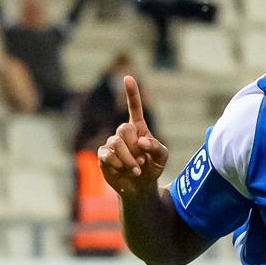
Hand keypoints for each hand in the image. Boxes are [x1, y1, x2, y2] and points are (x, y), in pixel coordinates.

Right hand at [96, 75, 168, 199]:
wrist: (140, 187)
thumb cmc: (153, 167)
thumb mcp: (162, 157)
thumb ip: (156, 147)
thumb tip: (141, 142)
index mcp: (139, 128)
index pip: (134, 107)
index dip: (131, 93)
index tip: (128, 78)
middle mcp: (124, 133)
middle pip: (124, 129)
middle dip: (135, 147)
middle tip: (142, 160)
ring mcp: (112, 143)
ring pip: (116, 143)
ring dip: (129, 159)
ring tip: (136, 169)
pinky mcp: (103, 155)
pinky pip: (107, 154)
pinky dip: (118, 163)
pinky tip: (123, 170)